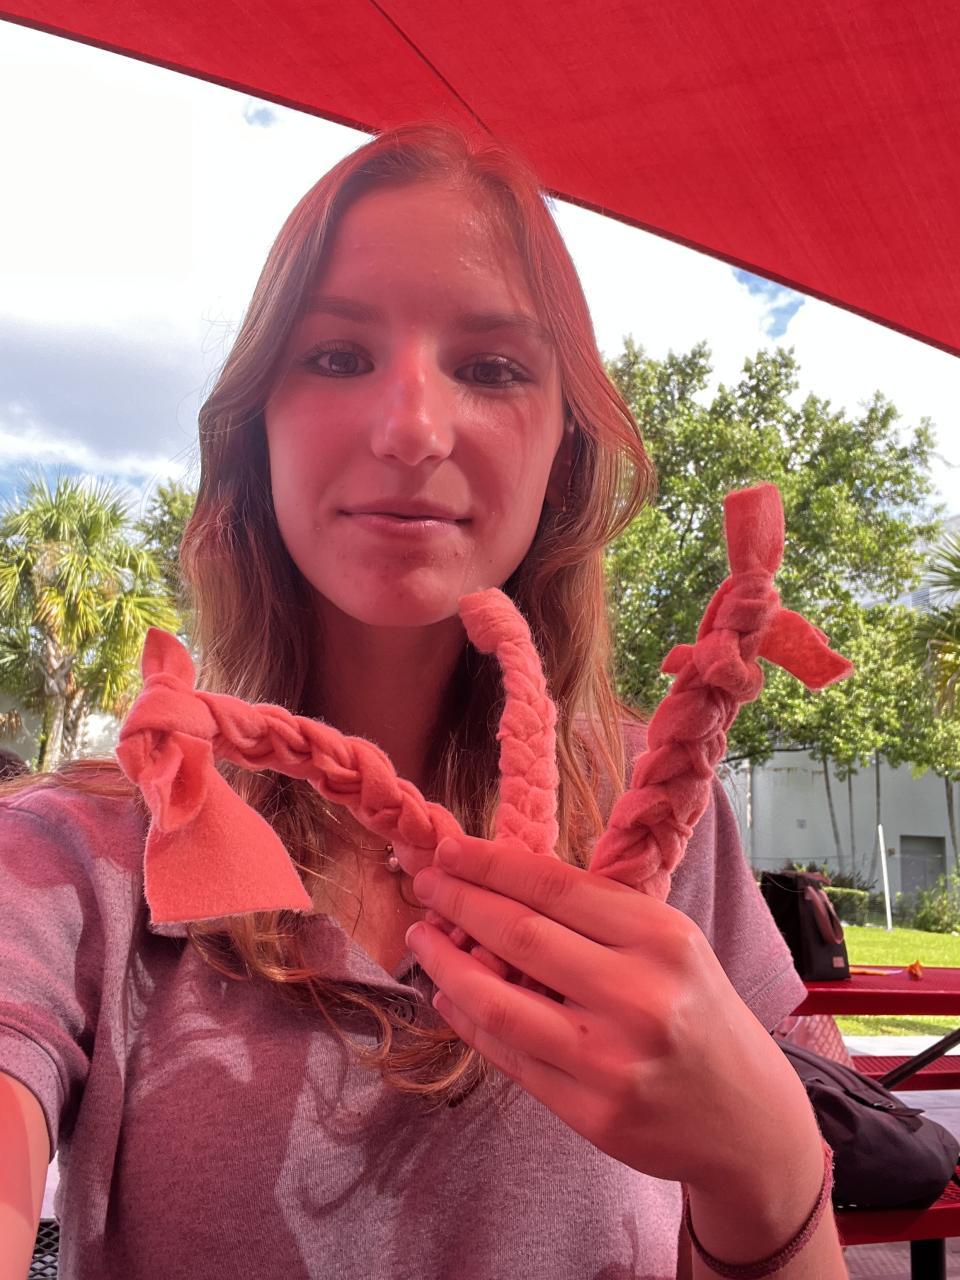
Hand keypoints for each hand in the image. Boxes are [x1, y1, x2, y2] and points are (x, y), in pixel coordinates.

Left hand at [407, 833, 817, 1191]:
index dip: (491, 864)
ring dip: (447, 965)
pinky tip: (449, 996)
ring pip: (499, 1002)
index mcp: (663, 939)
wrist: (749, 1120)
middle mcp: (640, 997)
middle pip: (520, 936)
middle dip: (459, 902)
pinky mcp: (591, 1113)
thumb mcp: (671, 946)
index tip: (449, 849)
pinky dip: (469, 1021)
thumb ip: (597, 921)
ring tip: (422, 938)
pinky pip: (509, 1057)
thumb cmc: (699, 1012)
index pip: (556, 887)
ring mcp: (612, 1061)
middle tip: (424, 883)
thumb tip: (498, 885)